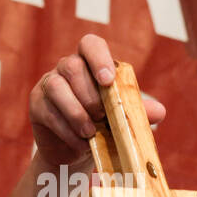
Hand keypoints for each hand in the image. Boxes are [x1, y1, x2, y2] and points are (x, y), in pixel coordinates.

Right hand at [29, 35, 166, 167]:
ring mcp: (49, 84)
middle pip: (72, 67)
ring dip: (76, 112)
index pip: (90, 44)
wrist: (76, 151)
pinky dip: (66, 130)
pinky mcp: (36, 104)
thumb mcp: (122, 118)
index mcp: (90, 63)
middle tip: (102, 116)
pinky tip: (79, 143)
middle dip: (89, 94)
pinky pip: (48, 111)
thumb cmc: (103, 126)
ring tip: (90, 133)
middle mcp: (66, 68)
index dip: (99, 58)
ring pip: (57, 87)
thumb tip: (160, 111)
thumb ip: (137, 111)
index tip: (108, 81)